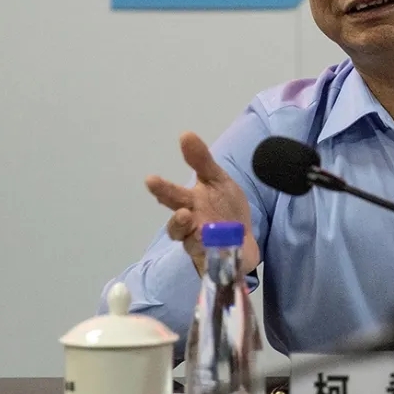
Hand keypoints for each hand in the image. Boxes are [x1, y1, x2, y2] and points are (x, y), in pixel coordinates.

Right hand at [145, 132, 260, 276]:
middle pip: (177, 223)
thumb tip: (185, 134)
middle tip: (181, 213)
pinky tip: (214, 243)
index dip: (161, 189)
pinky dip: (210, 250)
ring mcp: (200, 244)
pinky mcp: (212, 260)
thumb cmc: (225, 208)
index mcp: (190, 203)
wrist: (243, 240)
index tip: (150, 180)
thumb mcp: (217, 180)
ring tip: (193, 223)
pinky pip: (208, 257)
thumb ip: (201, 160)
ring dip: (193, 236)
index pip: (172, 195)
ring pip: (190, 243)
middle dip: (176, 218)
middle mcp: (190, 225)